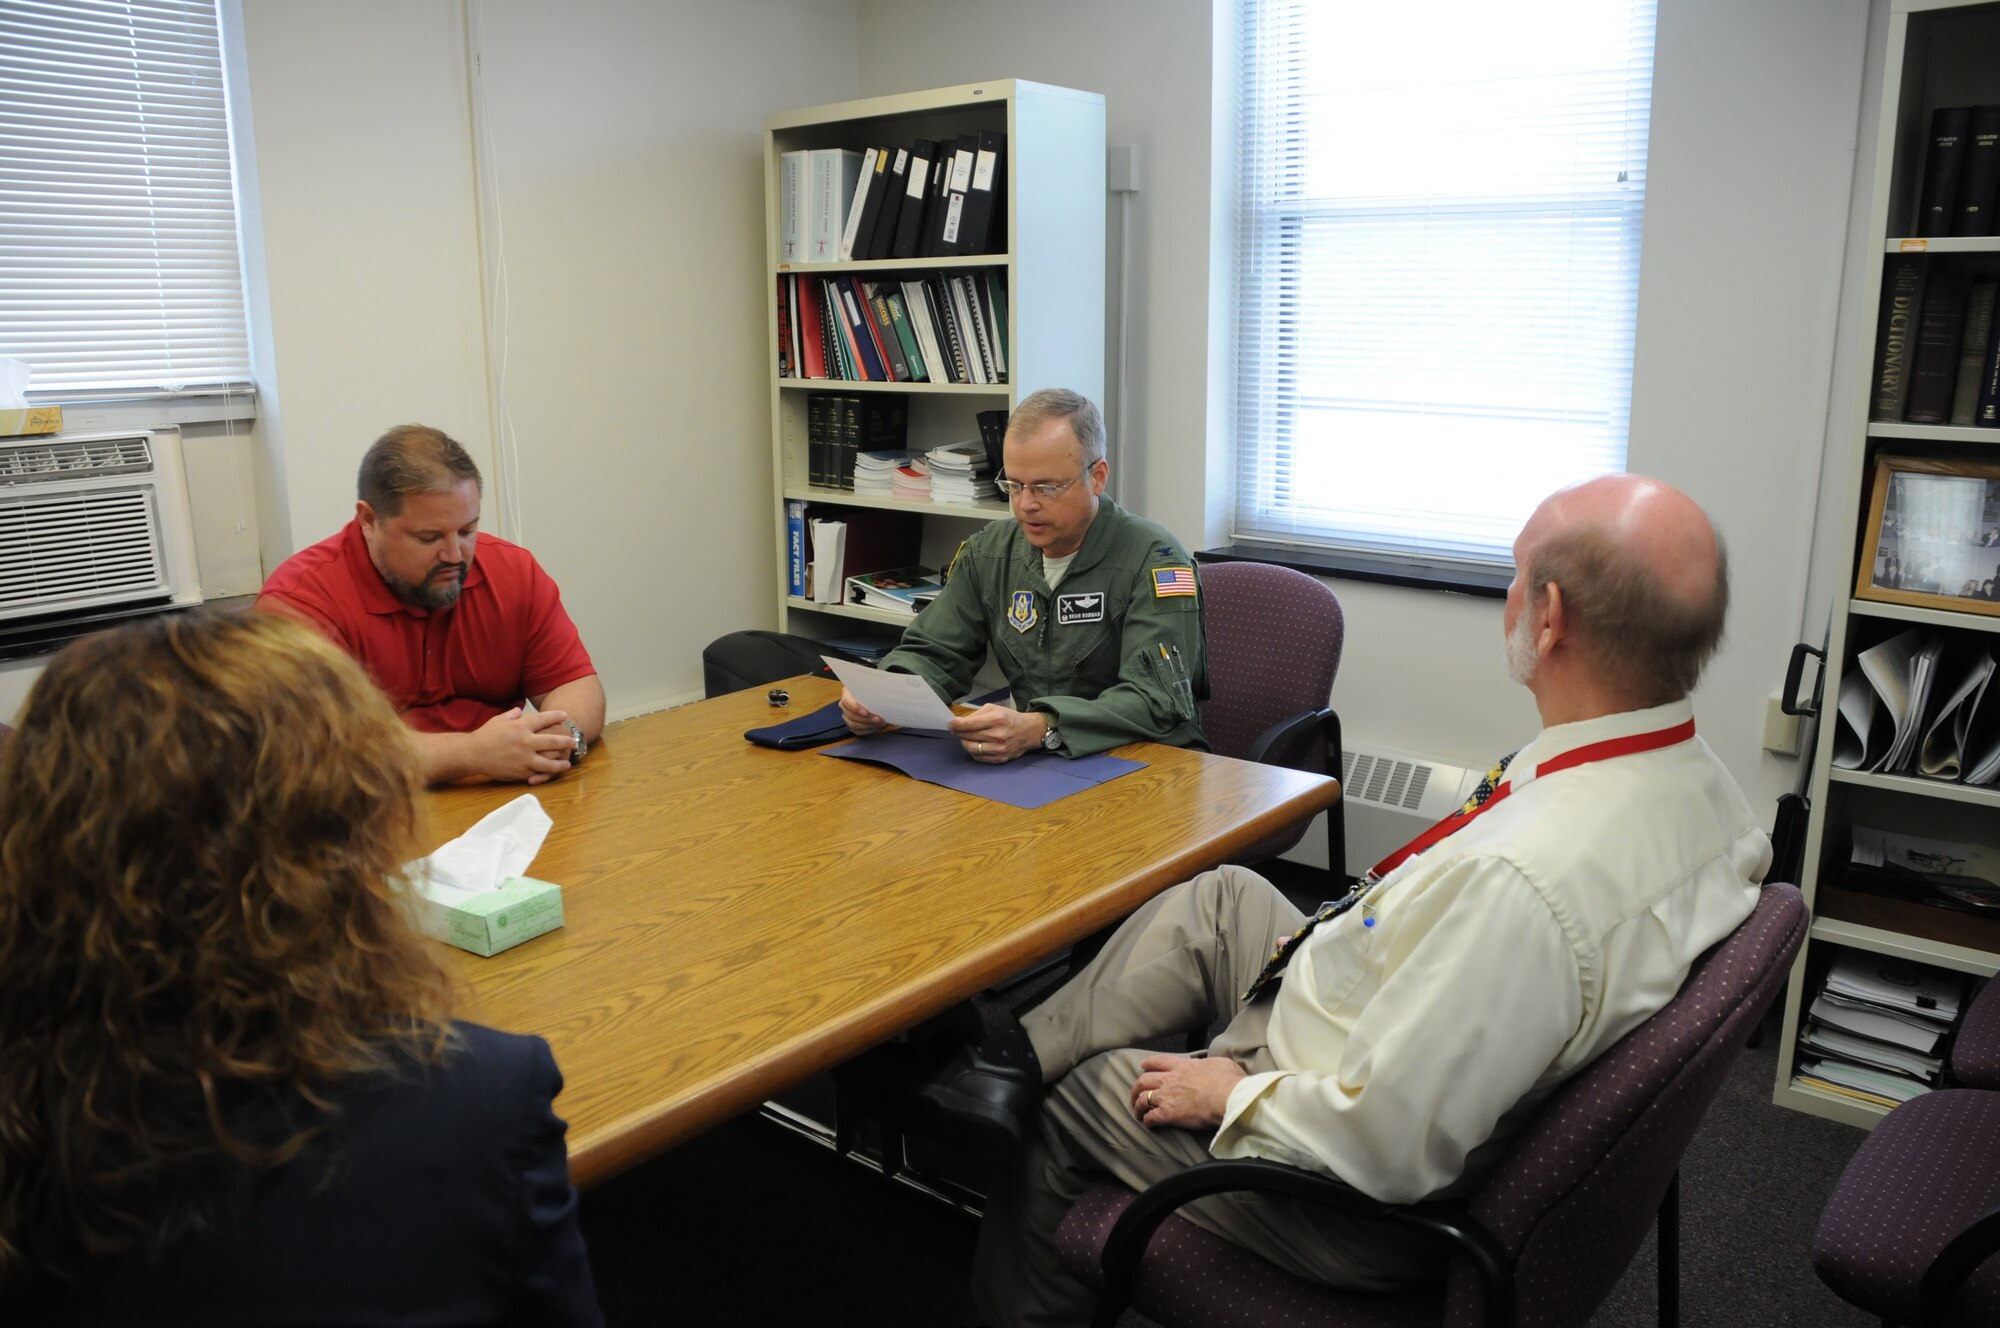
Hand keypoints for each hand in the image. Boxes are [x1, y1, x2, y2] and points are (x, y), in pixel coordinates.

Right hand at [472, 707, 576, 784]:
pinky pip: (538, 773)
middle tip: (574, 741)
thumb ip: (512, 715)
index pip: (544, 719)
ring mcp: (525, 758)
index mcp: (521, 726)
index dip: (556, 716)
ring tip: (567, 763)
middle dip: (566, 741)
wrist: (473, 753)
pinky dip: (546, 773)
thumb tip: (520, 709)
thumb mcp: (499, 720)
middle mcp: (526, 741)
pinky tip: (552, 772)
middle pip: (553, 741)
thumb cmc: (485, 735)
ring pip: (550, 762)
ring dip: (561, 762)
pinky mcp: (521, 771)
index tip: (565, 715)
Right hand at [839, 687, 887, 734]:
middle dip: (865, 719)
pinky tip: (876, 727)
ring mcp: (847, 717)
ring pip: (853, 725)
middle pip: (850, 715)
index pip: (846, 702)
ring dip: (868, 725)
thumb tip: (879, 696)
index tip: (866, 712)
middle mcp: (844, 707)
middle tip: (878, 719)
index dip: (855, 708)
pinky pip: (858, 731)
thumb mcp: (871, 689)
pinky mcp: (852, 726)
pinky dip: (868, 730)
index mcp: (847, 695)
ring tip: (880, 723)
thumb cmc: (873, 692)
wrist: (875, 699)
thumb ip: (872, 691)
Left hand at [948, 704, 1046, 762]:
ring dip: (965, 743)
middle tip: (956, 730)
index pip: (968, 724)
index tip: (951, 724)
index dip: (956, 725)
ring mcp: (1000, 748)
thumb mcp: (994, 709)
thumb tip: (959, 722)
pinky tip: (975, 745)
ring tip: (966, 737)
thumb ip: (976, 715)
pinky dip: (973, 751)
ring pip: (971, 749)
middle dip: (959, 733)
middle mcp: (998, 735)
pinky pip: (979, 758)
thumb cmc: (1010, 718)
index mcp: (996, 719)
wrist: (1030, 731)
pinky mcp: (1000, 759)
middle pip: (968, 737)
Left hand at [1130, 1054, 1245, 1130]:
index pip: (1157, 1061)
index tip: (1144, 1068)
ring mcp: (1167, 1096)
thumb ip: (1211, 1063)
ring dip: (1137, 1106)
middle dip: (1136, 1088)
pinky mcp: (1168, 1114)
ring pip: (1142, 1099)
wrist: (1228, 1097)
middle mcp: (1170, 1079)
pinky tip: (1148, 1124)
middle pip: (1143, 1080)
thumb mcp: (1221, 1063)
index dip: (1148, 1065)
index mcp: (1182, 1066)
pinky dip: (1147, 1121)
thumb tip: (1213, 1065)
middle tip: (1135, 1095)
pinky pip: (1151, 1117)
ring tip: (1138, 1112)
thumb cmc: (1229, 1081)